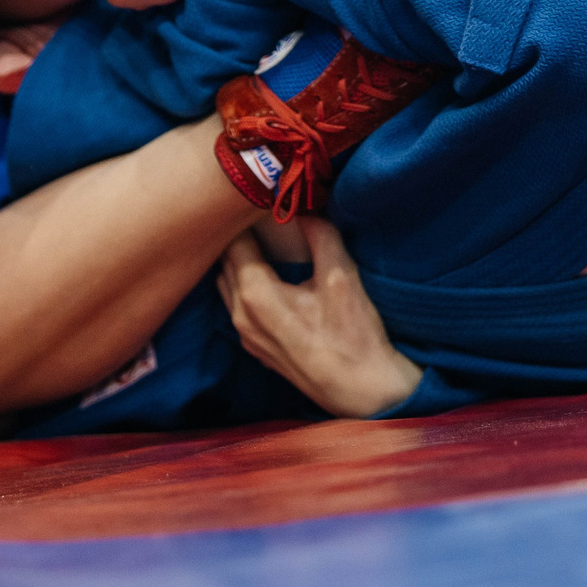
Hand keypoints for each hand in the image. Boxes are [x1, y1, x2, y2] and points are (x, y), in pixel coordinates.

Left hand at [217, 217, 421, 418]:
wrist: (362, 392)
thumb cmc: (353, 337)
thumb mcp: (342, 277)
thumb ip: (320, 235)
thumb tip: (305, 207)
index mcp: (255, 294)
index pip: (232, 240)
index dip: (242, 216)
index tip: (258, 194)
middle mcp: (239, 315)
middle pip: (224, 260)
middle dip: (237, 234)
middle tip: (256, 209)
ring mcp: (245, 334)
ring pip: (226, 282)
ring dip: (238, 258)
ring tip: (260, 236)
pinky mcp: (254, 346)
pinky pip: (235, 303)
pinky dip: (243, 280)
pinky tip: (266, 270)